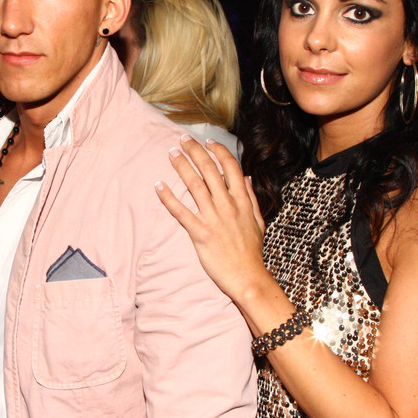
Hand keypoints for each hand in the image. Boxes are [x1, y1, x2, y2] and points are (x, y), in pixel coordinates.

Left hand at [155, 134, 268, 302]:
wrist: (248, 277)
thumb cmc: (252, 252)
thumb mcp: (258, 221)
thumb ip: (251, 197)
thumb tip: (245, 177)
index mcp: (242, 201)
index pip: (230, 167)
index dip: (218, 152)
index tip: (207, 142)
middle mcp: (227, 206)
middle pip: (209, 171)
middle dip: (195, 152)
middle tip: (182, 140)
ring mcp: (213, 219)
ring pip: (195, 186)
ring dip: (182, 167)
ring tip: (172, 154)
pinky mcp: (200, 233)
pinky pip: (181, 212)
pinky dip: (169, 198)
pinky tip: (159, 186)